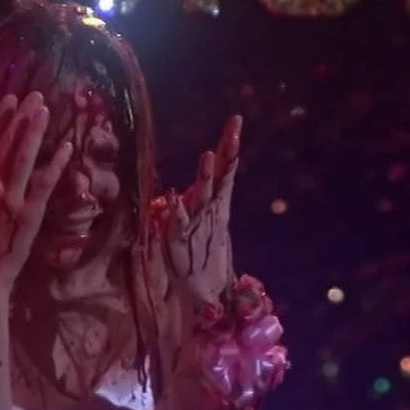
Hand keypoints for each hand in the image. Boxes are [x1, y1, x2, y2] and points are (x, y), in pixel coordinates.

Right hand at [0, 92, 73, 298]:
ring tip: (45, 109)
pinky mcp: (30, 211)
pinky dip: (56, 162)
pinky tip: (66, 145)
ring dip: (35, 131)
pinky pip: (45, 181)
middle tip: (34, 96)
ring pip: (24, 156)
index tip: (10, 99)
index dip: (0, 119)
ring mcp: (11, 197)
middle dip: (21, 117)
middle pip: (7, 143)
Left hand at [155, 115, 241, 303]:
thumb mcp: (203, 219)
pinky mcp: (180, 241)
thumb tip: (189, 178)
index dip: (230, 144)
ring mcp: (198, 224)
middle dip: (226, 152)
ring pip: (202, 196)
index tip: (236, 119)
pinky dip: (177, 210)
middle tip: (233, 128)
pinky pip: (179, 223)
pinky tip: (174, 196)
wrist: (206, 290)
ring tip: (207, 156)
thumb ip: (199, 198)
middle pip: (221, 177)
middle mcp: (210, 210)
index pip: (226, 169)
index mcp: (218, 204)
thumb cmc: (202, 252)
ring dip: (205, 177)